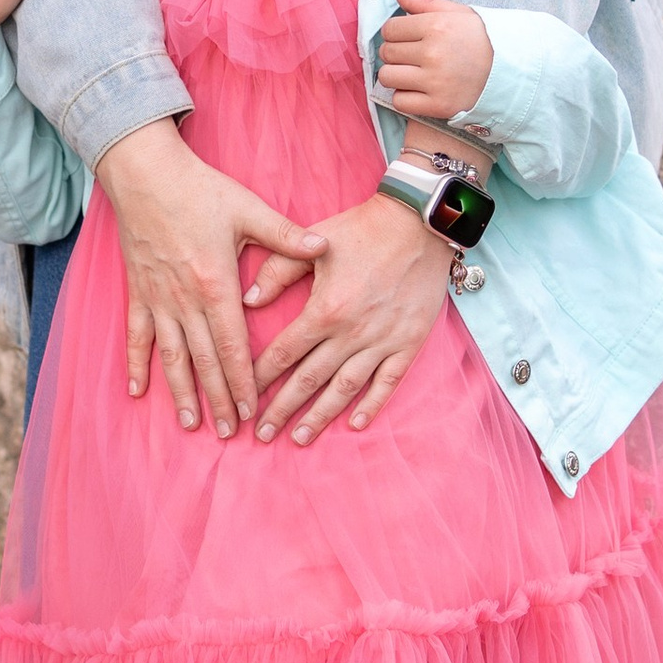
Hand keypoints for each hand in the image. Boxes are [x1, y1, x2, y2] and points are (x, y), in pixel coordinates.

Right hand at [99, 121, 326, 435]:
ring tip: (190, 423)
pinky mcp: (138, 292)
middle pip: (204, 360)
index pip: (232, 345)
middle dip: (218, 399)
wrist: (145, 173)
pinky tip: (137, 392)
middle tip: (228, 433)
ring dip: (181, 392)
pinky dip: (136, 365)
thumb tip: (324, 246)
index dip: (242, 381)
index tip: (251, 411)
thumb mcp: (248, 209)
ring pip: (171, 356)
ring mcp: (158, 298)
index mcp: (216, 284)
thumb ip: (286, 235)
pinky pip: (137, 336)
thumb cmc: (200, 189)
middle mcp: (185, 299)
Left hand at [251, 188, 452, 443]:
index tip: (243, 395)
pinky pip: (387, 382)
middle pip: (309, 380)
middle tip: (261, 434)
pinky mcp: (408, 342)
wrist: (418, 224)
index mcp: (325, 309)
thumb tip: (247, 302)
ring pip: (345, 388)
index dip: (260, 377)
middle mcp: (351, 332)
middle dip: (281, 409)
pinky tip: (355, 424)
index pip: (284, 353)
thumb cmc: (361, 229)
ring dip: (320, 416)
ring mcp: (382, 341)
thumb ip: (277, 272)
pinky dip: (372, 405)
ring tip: (299, 438)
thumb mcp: (313, 243)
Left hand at [376, 0, 494, 126]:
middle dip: (395, 52)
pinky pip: (400, 101)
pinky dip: (404, 97)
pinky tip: (418, 90)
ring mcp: (435, 81)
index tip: (406, 38)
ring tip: (411, 73)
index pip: (390, 29)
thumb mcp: (459, 13)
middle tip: (411, 56)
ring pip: (388, 77)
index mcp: (436, 26)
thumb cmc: (482, 40)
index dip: (395, 32)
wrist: (512, 72)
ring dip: (395, 75)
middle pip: (387, 52)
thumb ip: (425, 3)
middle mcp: (433, 53)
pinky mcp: (438, 105)